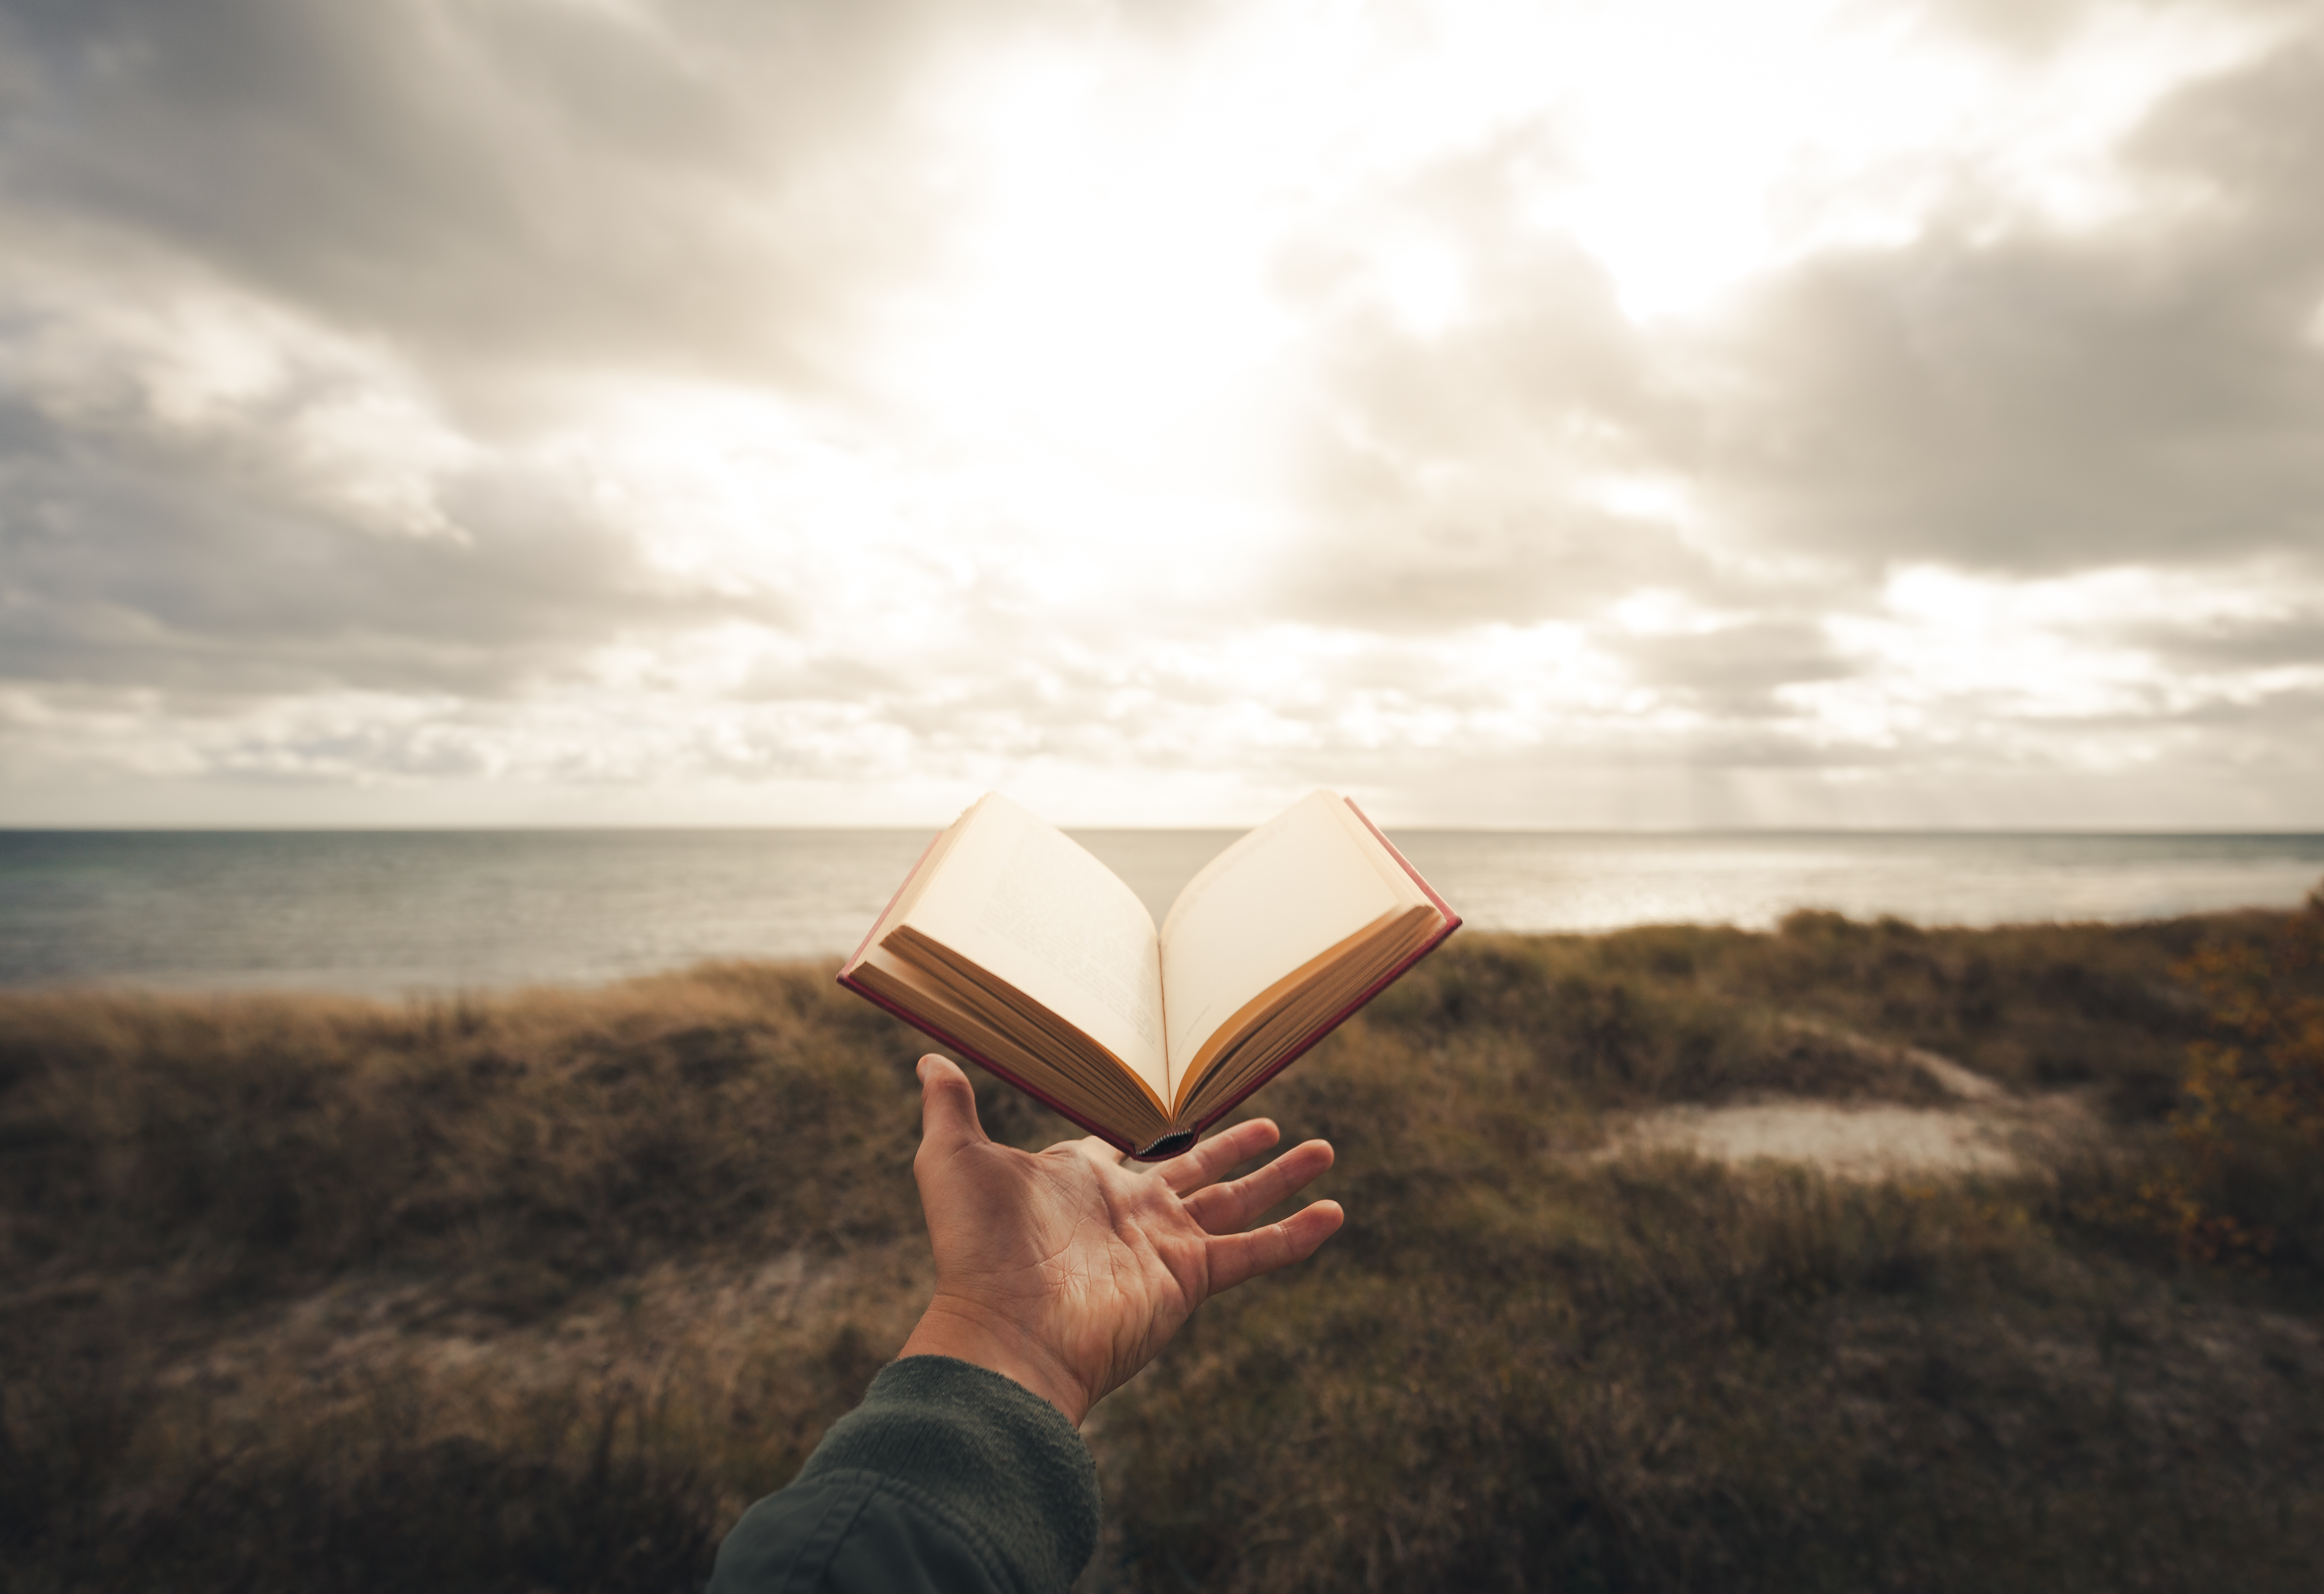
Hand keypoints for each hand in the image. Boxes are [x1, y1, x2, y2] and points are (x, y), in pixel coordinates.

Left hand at [896, 1054, 1344, 1426]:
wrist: (1005, 1333)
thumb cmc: (974, 1250)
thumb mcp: (952, 1161)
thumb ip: (951, 1107)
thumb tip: (929, 1058)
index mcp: (1080, 1182)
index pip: (1128, 1149)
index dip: (1153, 1129)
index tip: (1184, 1106)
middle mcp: (1129, 1212)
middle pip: (1197, 1170)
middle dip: (1236, 1147)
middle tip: (1273, 1126)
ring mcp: (1163, 1246)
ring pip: (1236, 1202)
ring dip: (1280, 1178)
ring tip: (1323, 1150)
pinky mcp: (1190, 1278)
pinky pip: (1254, 1251)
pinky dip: (1295, 1234)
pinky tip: (1332, 1212)